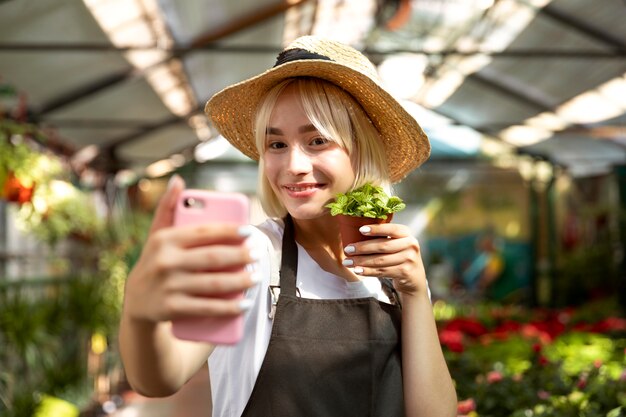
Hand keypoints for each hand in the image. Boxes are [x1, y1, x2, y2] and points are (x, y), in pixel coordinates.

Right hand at [123, 175, 258, 323]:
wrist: (135, 301)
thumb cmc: (155, 261)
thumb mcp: (156, 234)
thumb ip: (167, 207)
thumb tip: (177, 180)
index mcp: (165, 239)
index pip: (204, 232)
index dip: (229, 231)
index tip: (249, 231)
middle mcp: (165, 261)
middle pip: (213, 258)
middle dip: (240, 256)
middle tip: (258, 254)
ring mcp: (169, 286)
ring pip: (213, 284)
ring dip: (239, 282)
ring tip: (256, 277)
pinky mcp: (172, 309)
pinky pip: (206, 308)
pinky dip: (228, 307)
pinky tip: (244, 304)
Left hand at [342, 222, 427, 295]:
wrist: (414, 278)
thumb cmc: (398, 256)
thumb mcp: (396, 243)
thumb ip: (383, 237)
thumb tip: (355, 233)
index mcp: (406, 233)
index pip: (391, 229)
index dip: (376, 229)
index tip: (361, 230)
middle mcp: (410, 244)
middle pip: (383, 246)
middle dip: (363, 248)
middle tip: (348, 249)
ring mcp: (409, 259)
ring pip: (381, 260)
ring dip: (361, 261)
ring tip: (348, 262)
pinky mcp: (405, 272)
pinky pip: (382, 271)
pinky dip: (368, 271)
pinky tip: (357, 270)